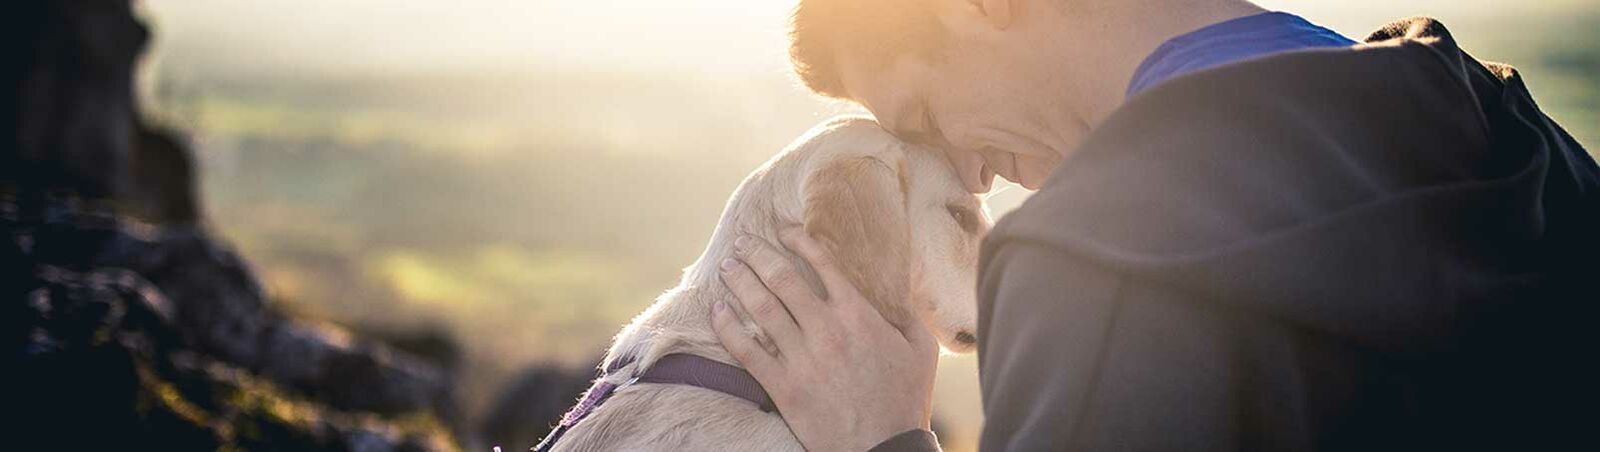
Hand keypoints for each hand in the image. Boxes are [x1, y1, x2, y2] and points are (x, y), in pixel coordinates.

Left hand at [710, 228, 939, 451]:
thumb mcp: (920, 350)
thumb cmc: (904, 399)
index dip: (798, 241)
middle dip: (757, 255)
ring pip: (761, 308)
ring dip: (740, 282)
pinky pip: (746, 351)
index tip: (783, 230)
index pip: (822, 264)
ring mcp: (801, 358)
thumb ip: (907, 314)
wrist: (883, 447)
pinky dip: (727, 328)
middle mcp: (826, 329)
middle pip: (781, 279)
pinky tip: (717, 312)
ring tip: (727, 268)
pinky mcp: (782, 387)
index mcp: (858, 315)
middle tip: (742, 243)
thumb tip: (896, 288)